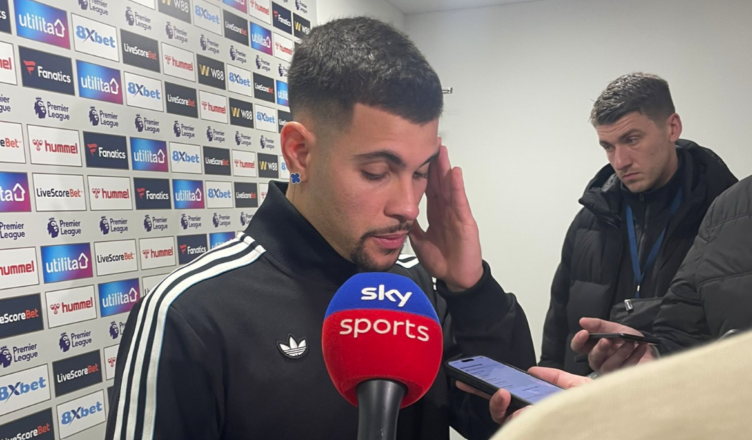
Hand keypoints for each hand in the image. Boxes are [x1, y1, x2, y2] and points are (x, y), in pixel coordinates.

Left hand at [409, 140, 482, 291]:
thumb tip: (397, 214)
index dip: (424, 172)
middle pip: (440, 182)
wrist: (456, 279)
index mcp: (436, 214)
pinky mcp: (465, 222)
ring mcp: (457, 214)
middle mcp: (447, 210)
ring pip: (450, 187)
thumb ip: (411, 227)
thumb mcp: (419, 241)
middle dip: (436, 162)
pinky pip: (460, 201)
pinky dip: (457, 187)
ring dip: (446, 168)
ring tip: (442, 150)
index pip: (429, 188)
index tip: (417, 154)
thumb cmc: (442, 261)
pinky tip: (455, 172)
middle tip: (431, 142)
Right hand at [456, 367, 590, 423]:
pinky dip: (519, 419)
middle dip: (490, 398)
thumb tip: (534, 371)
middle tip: (494, 389)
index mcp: (541, 407)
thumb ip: (556, 378)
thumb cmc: (601, 410)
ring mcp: (537, 427)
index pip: (511, 399)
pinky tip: (522, 412)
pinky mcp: (540, 431)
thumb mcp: (578, 387)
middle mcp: (536, 419)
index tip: (476, 375)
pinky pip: (522, 427)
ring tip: (505, 395)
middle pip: (503, 412)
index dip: (492, 388)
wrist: (619, 422)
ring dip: (501, 407)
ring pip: (509, 421)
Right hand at [571, 318, 655, 373]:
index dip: (578, 341)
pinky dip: (634, 356)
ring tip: (630, 343)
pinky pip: (626, 368)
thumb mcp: (613, 327)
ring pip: (609, 366)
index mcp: (593, 347)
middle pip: (593, 358)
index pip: (578, 347)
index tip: (585, 333)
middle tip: (607, 340)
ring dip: (620, 353)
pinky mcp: (623, 377)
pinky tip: (640, 347)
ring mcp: (610, 370)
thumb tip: (582, 321)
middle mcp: (599, 360)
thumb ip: (598, 324)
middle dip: (599, 348)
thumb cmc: (627, 338)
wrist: (646, 346)